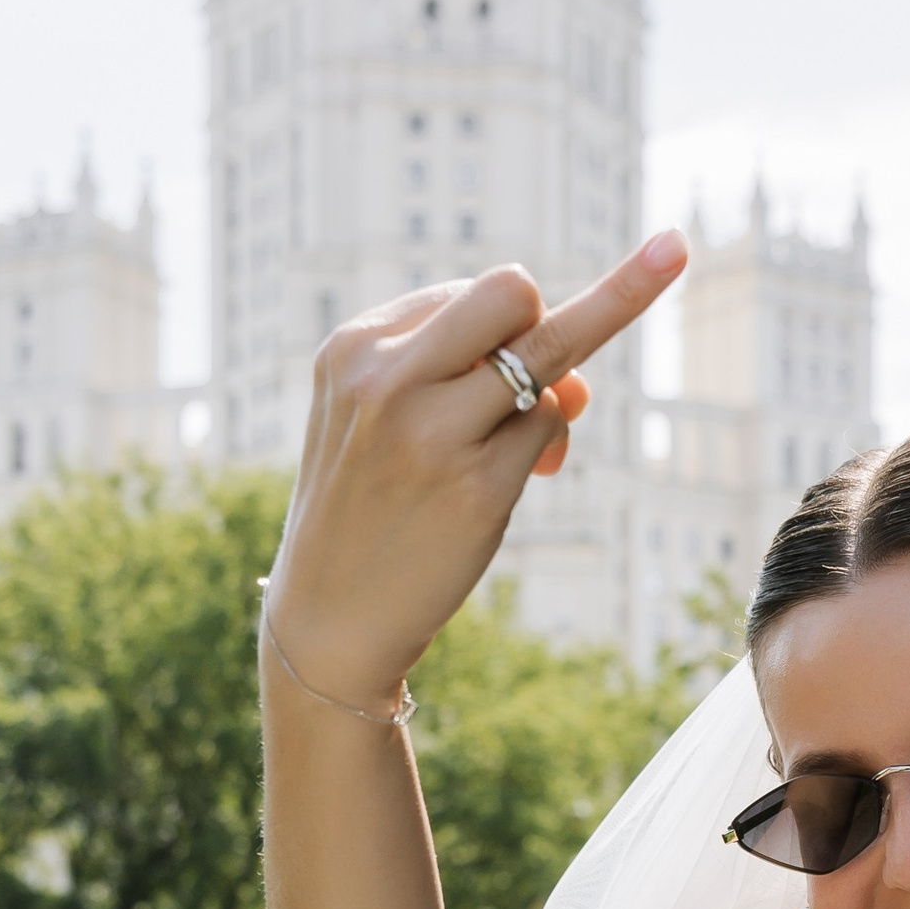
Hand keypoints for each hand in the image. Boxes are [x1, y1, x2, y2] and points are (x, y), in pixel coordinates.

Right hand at [263, 233, 685, 711]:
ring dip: (550, 401)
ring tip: (516, 454)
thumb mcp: (387, 418)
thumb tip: (580, 381)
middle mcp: (387, 379)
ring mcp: (433, 433)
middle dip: (550, 321)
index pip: (470, 292)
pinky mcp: (479, 487)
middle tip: (541, 381)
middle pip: (514, 291)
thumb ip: (470, 374)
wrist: (329, 617)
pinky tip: (490, 490)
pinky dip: (542, 452)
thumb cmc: (371, 504)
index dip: (504, 329)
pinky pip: (551, 426)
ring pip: (548, 357)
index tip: (509, 361)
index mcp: (354, 348)